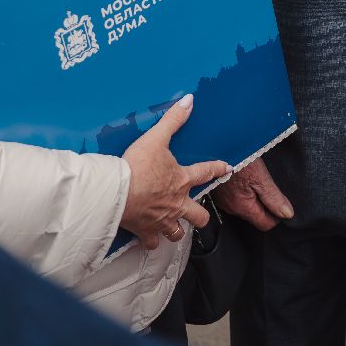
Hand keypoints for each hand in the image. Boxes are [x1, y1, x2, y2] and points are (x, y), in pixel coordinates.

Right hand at [119, 95, 230, 249]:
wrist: (117, 192)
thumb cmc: (137, 166)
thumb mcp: (156, 138)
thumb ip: (173, 120)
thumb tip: (189, 101)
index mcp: (181, 180)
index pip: (206, 172)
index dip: (219, 169)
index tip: (228, 169)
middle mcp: (176, 203)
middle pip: (198, 215)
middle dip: (200, 216)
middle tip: (198, 214)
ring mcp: (162, 220)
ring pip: (177, 232)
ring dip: (177, 230)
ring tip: (174, 228)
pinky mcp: (145, 231)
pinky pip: (152, 243)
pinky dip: (152, 242)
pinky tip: (150, 239)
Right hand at [215, 157, 293, 231]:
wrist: (216, 146)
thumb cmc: (238, 157)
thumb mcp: (260, 176)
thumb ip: (273, 198)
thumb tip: (287, 214)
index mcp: (242, 207)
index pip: (265, 224)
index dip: (277, 216)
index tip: (281, 202)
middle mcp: (230, 208)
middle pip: (255, 216)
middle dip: (265, 206)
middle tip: (268, 186)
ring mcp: (222, 200)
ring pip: (245, 207)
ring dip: (253, 198)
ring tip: (256, 179)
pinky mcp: (218, 192)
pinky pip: (235, 198)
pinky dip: (242, 191)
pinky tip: (245, 178)